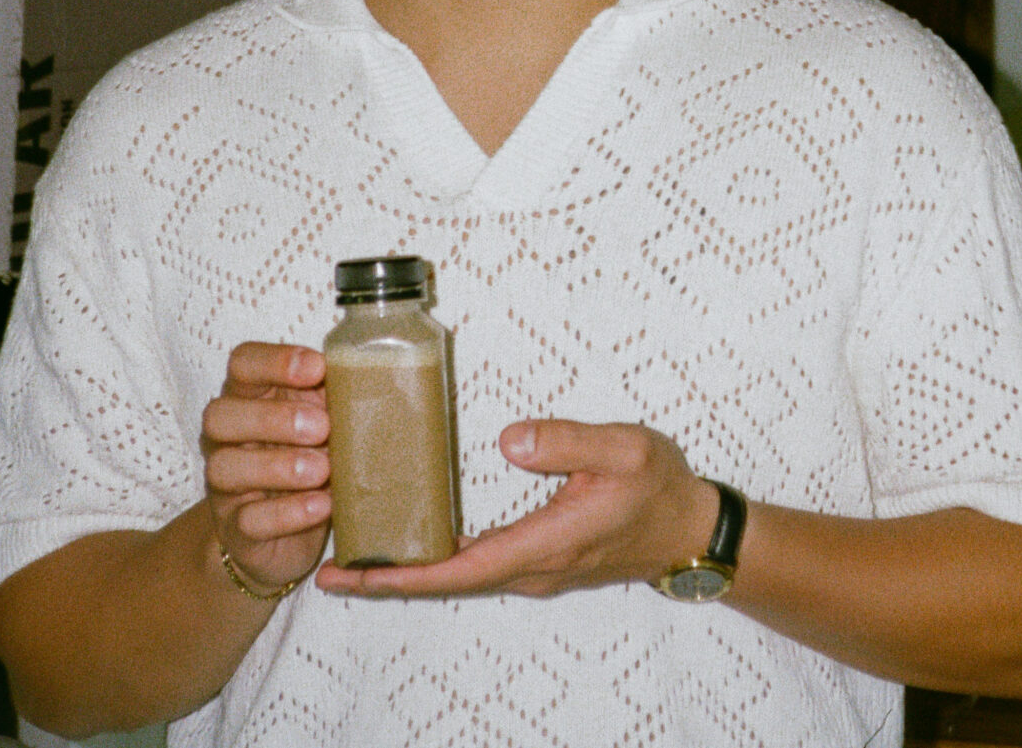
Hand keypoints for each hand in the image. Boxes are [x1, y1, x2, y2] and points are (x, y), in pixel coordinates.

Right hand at [200, 341, 332, 593]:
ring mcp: (225, 486)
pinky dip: (287, 513)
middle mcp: (226, 439)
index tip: (317, 369)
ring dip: (277, 465)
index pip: (242, 364)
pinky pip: (249, 520)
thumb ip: (335, 400)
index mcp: (249, 399)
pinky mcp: (236, 529)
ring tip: (322, 469)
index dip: (274, 361)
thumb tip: (373, 379)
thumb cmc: (309, 460)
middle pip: (220, 414)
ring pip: (225, 467)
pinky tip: (321, 505)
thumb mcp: (324, 424)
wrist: (285, 536)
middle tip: (322, 427)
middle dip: (271, 417)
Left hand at [313, 418, 716, 599]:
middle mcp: (532, 567)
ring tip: (357, 555)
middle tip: (329, 570)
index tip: (352, 572)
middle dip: (387, 579)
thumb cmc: (660, 486)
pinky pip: (476, 565)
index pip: (458, 569)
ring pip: (459, 575)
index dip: (402, 575)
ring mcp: (536, 568)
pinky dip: (437, 559)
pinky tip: (415, 542)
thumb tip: (508, 439)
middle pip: (446, 581)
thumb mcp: (624, 450)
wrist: (693, 528)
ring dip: (409, 570)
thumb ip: (567, 442)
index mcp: (545, 544)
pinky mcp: (540, 559)